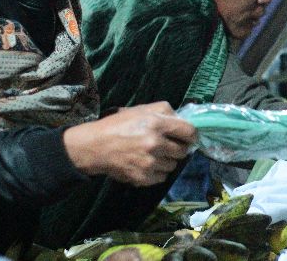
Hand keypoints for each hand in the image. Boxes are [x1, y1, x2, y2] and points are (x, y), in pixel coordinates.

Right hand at [64, 101, 196, 186]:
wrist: (95, 146)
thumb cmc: (119, 125)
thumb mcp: (142, 109)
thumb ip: (166, 111)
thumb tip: (183, 120)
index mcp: (157, 124)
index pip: (189, 132)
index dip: (192, 135)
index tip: (188, 137)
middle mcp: (155, 144)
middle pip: (183, 151)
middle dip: (177, 148)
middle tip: (167, 146)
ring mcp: (149, 163)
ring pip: (173, 165)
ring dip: (167, 161)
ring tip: (154, 155)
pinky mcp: (143, 178)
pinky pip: (162, 177)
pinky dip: (158, 172)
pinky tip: (147, 164)